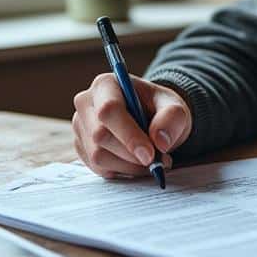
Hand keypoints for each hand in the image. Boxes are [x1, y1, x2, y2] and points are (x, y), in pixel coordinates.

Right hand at [72, 74, 191, 178]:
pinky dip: (122, 171)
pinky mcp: (81, 147)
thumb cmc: (160, 109)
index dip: (129, 135)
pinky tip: (136, 163)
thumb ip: (172, 118)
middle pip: (100, 136)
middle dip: (131, 155)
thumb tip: (159, 142)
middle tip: (159, 161)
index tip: (150, 155)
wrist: (152, 119)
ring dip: (129, 166)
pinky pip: (98, 168)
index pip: (109, 110)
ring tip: (151, 161)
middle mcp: (86, 103)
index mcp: (106, 84)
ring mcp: (80, 127)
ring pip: (98, 156)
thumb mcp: (175, 107)